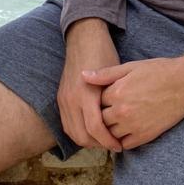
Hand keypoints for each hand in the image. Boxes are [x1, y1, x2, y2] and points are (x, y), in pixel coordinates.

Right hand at [57, 19, 123, 151]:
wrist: (84, 38)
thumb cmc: (104, 54)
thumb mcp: (115, 74)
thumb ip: (115, 99)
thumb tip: (122, 122)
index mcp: (86, 95)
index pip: (95, 129)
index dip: (108, 141)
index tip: (119, 146)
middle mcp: (71, 100)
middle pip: (82, 136)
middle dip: (98, 145)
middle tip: (113, 146)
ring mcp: (63, 100)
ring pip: (72, 133)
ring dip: (87, 141)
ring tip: (104, 141)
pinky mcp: (60, 99)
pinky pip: (66, 124)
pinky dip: (78, 132)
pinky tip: (91, 132)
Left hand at [81, 52, 183, 150]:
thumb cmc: (158, 71)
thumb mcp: (130, 67)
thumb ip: (105, 74)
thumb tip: (83, 76)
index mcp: (116, 93)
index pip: (95, 102)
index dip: (98, 99)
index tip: (103, 97)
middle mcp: (122, 112)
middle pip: (100, 119)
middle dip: (102, 115)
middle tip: (107, 111)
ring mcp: (133, 125)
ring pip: (110, 134)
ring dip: (110, 129)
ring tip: (115, 121)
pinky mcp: (145, 136)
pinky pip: (125, 144)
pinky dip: (122, 140)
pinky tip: (125, 131)